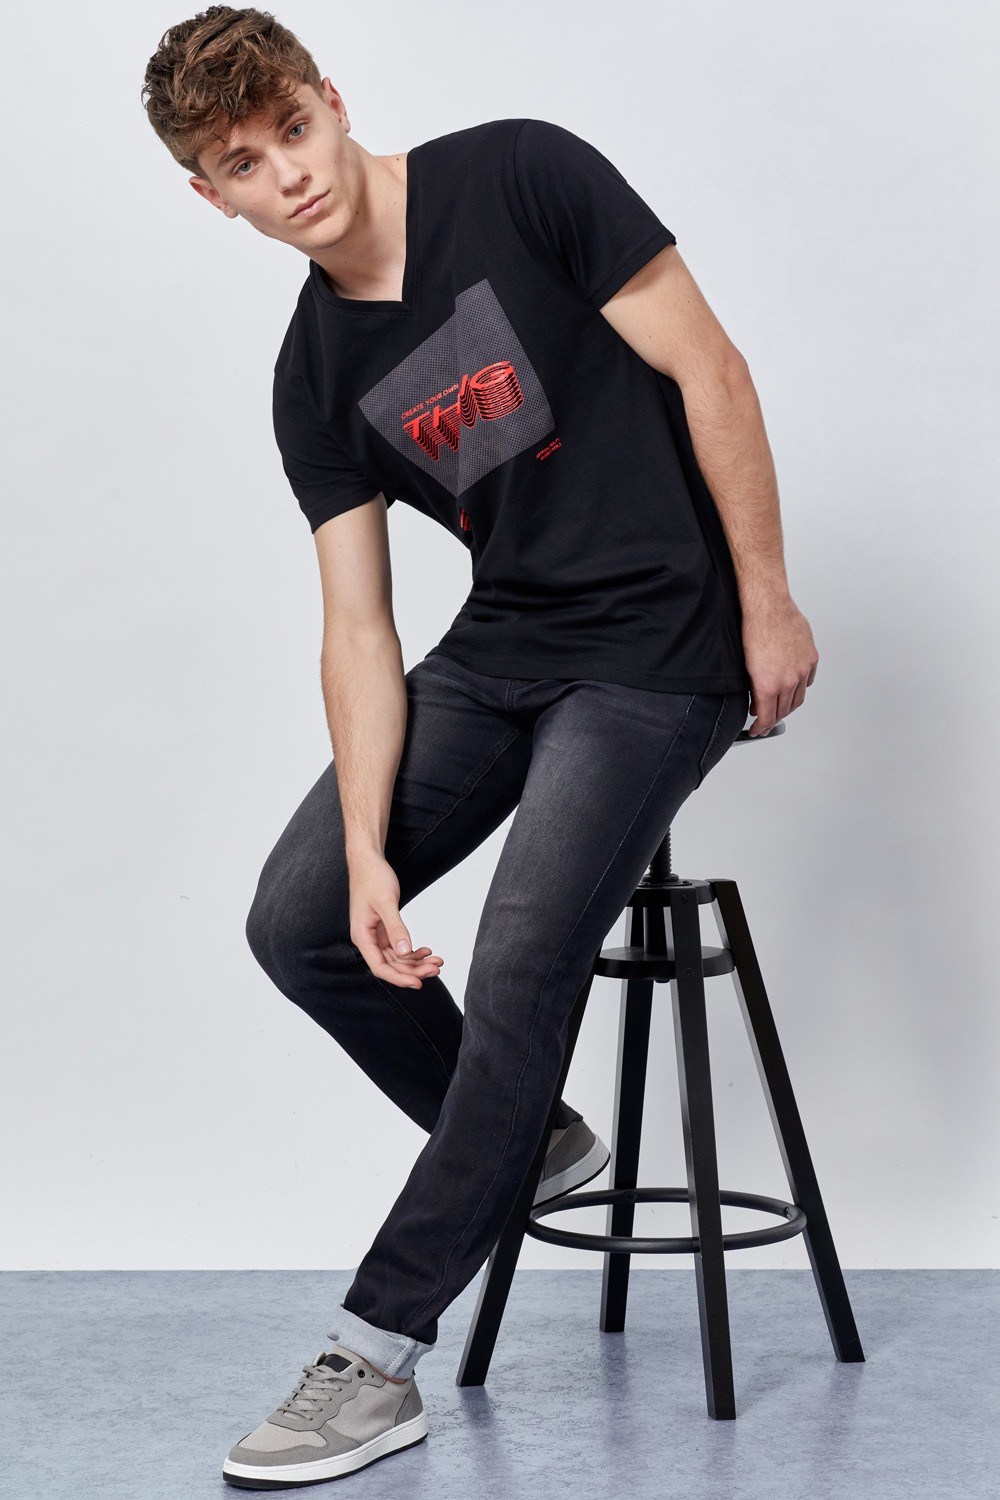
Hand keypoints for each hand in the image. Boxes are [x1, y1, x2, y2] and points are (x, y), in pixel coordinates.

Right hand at [347, 850, 443, 989]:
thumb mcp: (386, 902)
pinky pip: (398, 947)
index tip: (419, 983)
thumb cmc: (373, 878)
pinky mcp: (383, 929)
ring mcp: (375, 935)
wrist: (368, 861)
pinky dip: (413, 952)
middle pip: (391, 965)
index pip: (380, 967)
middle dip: (414, 970)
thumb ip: (396, 928)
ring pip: (397, 958)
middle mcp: (367, 940)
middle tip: (437, 968)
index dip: (400, 978)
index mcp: (363, 936)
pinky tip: (426, 950)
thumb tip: (405, 952)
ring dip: (416, 962)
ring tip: (437, 961)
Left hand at [742, 594, 818, 736]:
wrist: (768, 607)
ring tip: (780, 705)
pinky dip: (801, 687)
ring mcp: (802, 670)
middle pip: (784, 710)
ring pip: (799, 698)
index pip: (768, 717)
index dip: (762, 727)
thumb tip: (757, 702)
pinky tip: (794, 686)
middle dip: (774, 717)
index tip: (757, 730)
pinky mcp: (811, 658)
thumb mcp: (746, 666)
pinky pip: (809, 680)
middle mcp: (788, 681)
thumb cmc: (753, 631)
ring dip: (788, 705)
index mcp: (769, 685)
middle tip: (766, 719)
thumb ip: (754, 688)